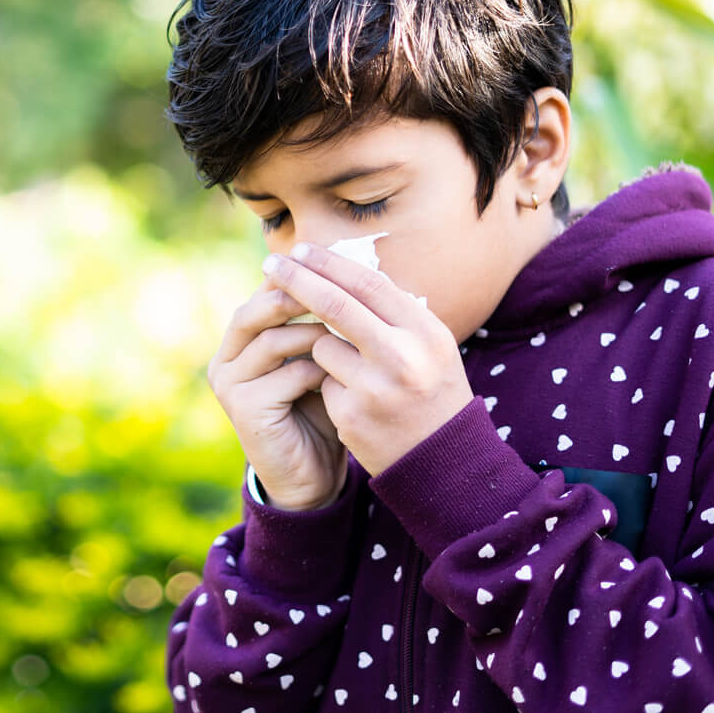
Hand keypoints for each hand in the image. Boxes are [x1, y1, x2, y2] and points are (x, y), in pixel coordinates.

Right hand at [207, 281, 348, 510]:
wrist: (311, 476)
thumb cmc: (320, 411)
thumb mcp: (319, 360)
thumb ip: (320, 323)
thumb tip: (347, 269)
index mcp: (240, 340)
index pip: (263, 294)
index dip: (297, 276)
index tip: (336, 264)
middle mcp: (226, 358)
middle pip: (255, 310)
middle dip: (297, 295)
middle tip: (338, 291)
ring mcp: (229, 384)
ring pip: (272, 340)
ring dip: (313, 336)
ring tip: (347, 338)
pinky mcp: (242, 409)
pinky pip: (284, 376)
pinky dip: (317, 372)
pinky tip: (340, 377)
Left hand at [263, 242, 474, 475]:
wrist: (442, 462)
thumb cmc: (431, 392)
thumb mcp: (429, 346)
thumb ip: (393, 311)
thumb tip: (342, 267)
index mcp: (426, 333)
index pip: (369, 284)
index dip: (330, 263)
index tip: (301, 250)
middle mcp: (403, 358)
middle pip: (336, 305)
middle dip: (297, 279)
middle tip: (271, 263)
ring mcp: (375, 389)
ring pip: (322, 345)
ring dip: (324, 348)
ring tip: (358, 373)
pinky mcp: (350, 416)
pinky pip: (321, 381)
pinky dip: (330, 384)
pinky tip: (359, 404)